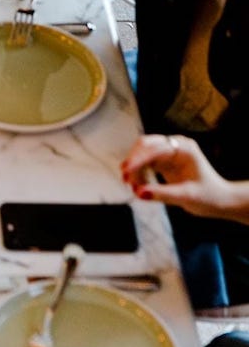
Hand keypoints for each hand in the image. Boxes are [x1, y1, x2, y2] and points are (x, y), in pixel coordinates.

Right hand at [121, 135, 247, 220]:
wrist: (221, 201)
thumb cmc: (209, 197)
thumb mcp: (186, 197)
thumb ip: (162, 194)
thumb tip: (138, 193)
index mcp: (184, 148)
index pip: (154, 148)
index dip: (138, 159)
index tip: (126, 171)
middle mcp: (175, 145)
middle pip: (146, 145)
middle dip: (133, 160)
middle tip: (124, 178)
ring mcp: (170, 152)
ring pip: (144, 153)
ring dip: (135, 167)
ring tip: (131, 185)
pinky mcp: (165, 161)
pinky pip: (147, 162)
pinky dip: (141, 172)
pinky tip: (138, 184)